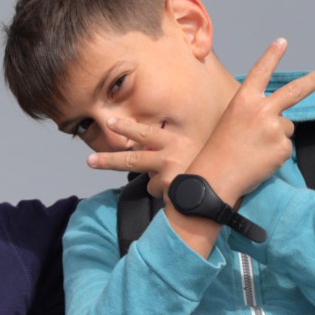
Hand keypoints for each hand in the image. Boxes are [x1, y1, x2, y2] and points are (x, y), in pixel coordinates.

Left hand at [84, 117, 204, 198]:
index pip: (146, 133)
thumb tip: (145, 151)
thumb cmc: (211, 163)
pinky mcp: (171, 189)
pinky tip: (178, 189)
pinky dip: (164, 191)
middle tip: (90, 161)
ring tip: (136, 171)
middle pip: (133, 159)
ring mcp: (170, 173)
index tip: (109, 122)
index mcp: (176, 140)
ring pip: (145, 179)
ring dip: (150, 179)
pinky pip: (156, 190)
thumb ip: (170, 147)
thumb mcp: (193, 147)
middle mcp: (172, 154)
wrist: (225, 185)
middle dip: (108, 161)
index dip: (126, 127)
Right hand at [190, 40, 314, 202]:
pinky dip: (276, 155)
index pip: (260, 73)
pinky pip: (286, 147)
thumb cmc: (220, 150)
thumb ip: (257, 113)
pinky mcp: (282, 147)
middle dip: (314, 81)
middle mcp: (261, 110)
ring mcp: (274, 128)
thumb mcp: (232, 121)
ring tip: (254, 149)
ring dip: (276, 137)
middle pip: (294, 92)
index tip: (282, 41)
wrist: (216, 177)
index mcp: (243, 100)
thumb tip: (282, 118)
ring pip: (287, 127)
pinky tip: (259, 160)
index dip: (271, 56)